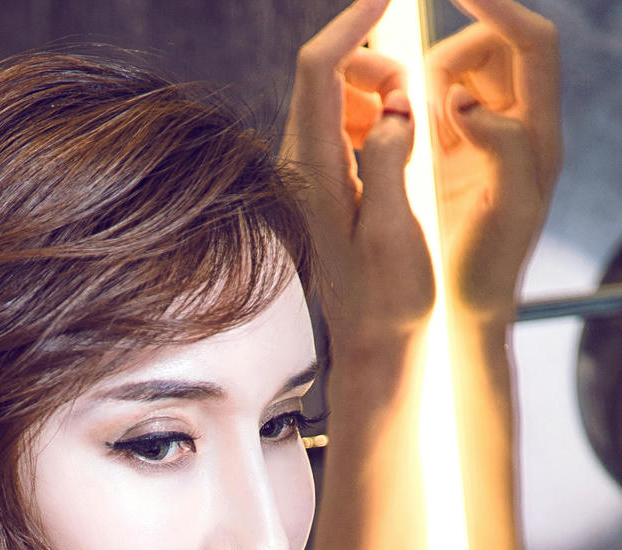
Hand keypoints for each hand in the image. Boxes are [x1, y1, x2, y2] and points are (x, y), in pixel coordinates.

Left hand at [279, 0, 434, 350]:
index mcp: (313, 172)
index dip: (354, 22)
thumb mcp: (392, 232)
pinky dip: (375, 117)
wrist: (371, 350)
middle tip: (418, 98)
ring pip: (337, 98)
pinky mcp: (319, 186)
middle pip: (327, 74)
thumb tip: (394, 106)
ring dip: (379, 92)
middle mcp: (299, 167)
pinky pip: (344, 126)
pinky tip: (401, 145)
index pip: (321, 69)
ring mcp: (306, 175)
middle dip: (377, 63)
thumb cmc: (387, 303)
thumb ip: (389, 159)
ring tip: (414, 128)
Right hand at [427, 0, 561, 324]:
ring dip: (422, 90)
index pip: (531, 40)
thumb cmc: (484, 278)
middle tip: (416, 110)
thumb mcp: (507, 210)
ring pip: (453, 77)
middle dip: (448, 61)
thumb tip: (465, 101)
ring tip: (405, 138)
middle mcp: (516, 128)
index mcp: (539, 134)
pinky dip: (407, 112)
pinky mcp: (449, 158)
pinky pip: (428, 109)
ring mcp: (481, 141)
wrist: (461, 323)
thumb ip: (503, 143)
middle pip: (488, 51)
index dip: (498, 7)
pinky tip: (392, 144)